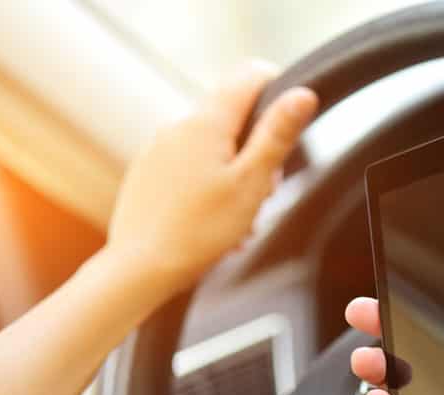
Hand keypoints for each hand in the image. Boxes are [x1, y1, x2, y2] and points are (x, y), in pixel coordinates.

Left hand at [107, 61, 317, 293]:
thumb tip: (303, 93)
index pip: (250, 75)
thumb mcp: (251, 183)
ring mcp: (158, 149)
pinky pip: (189, 167)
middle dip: (257, 149)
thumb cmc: (200, 231)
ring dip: (235, 175)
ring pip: (213, 147)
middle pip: (233, 118)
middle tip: (265, 192)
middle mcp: (178, 126)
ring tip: (239, 219)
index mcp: (206, 122)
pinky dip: (209, 187)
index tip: (289, 127)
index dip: (278, 91)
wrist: (140, 269)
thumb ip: (277, 135)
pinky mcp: (147, 174)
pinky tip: (214, 224)